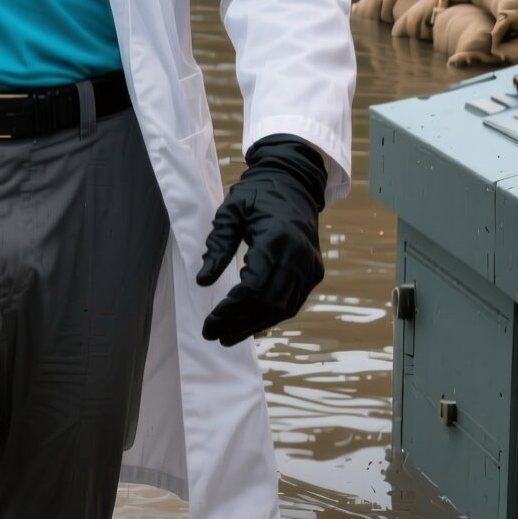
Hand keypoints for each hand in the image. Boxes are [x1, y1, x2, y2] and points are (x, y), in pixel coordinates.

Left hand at [196, 135, 328, 345]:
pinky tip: (250, 323)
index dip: (231, 310)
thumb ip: (218, 245)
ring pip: (284, 308)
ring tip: (228, 335)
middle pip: (269, 303)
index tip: (209, 323)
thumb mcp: (231, 211)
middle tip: (213, 335)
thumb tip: (203, 281)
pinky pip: (293, 301)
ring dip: (255, 325)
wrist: (294, 183)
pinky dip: (271, 315)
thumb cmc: (258, 194)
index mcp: (278, 240)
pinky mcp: (314, 271)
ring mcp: (310, 267)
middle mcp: (299, 257)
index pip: (253, 288)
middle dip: (240, 323)